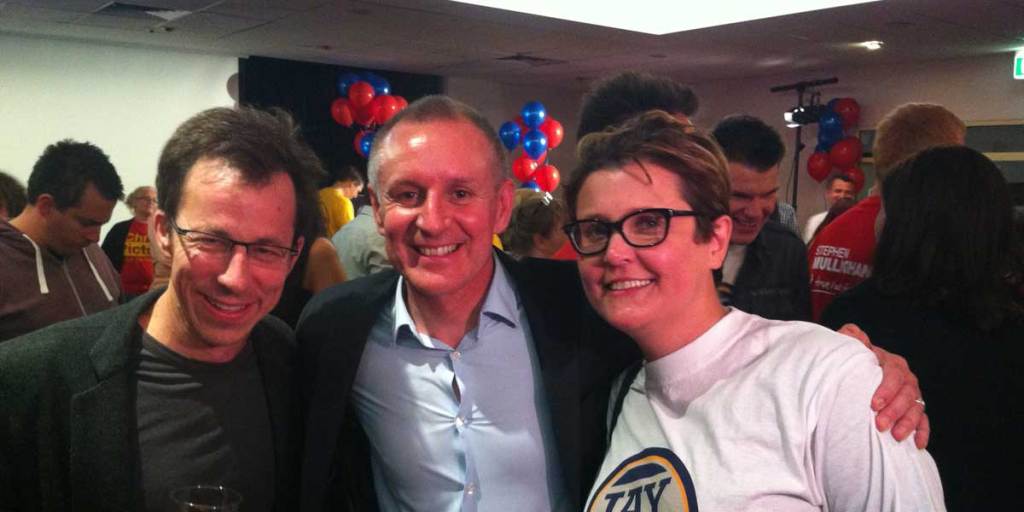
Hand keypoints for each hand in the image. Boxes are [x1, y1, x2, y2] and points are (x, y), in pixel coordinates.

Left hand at [837, 323, 929, 448]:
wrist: (856, 373)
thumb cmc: (851, 361)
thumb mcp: (849, 347)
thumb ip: (850, 338)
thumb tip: (853, 333)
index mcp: (891, 362)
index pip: (893, 374)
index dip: (886, 390)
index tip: (873, 404)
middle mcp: (906, 378)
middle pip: (907, 394)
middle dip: (895, 410)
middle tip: (880, 425)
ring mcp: (912, 394)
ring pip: (916, 408)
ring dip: (908, 423)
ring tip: (896, 437)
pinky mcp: (914, 409)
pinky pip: (923, 421)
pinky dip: (922, 432)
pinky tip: (918, 444)